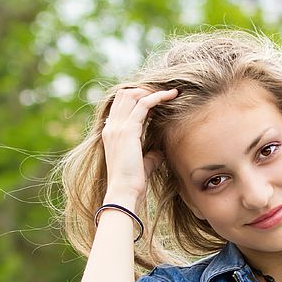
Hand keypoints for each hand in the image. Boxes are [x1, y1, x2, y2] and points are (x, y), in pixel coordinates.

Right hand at [100, 87, 177, 207]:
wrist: (124, 191)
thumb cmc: (133, 183)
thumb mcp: (142, 164)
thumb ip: (149, 156)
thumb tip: (159, 153)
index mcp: (111, 133)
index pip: (121, 105)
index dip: (137, 98)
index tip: (157, 100)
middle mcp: (111, 127)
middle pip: (124, 94)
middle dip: (145, 90)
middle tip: (164, 93)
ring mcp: (118, 127)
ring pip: (132, 95)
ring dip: (152, 91)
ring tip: (170, 93)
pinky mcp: (128, 130)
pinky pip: (143, 105)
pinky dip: (156, 98)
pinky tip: (170, 97)